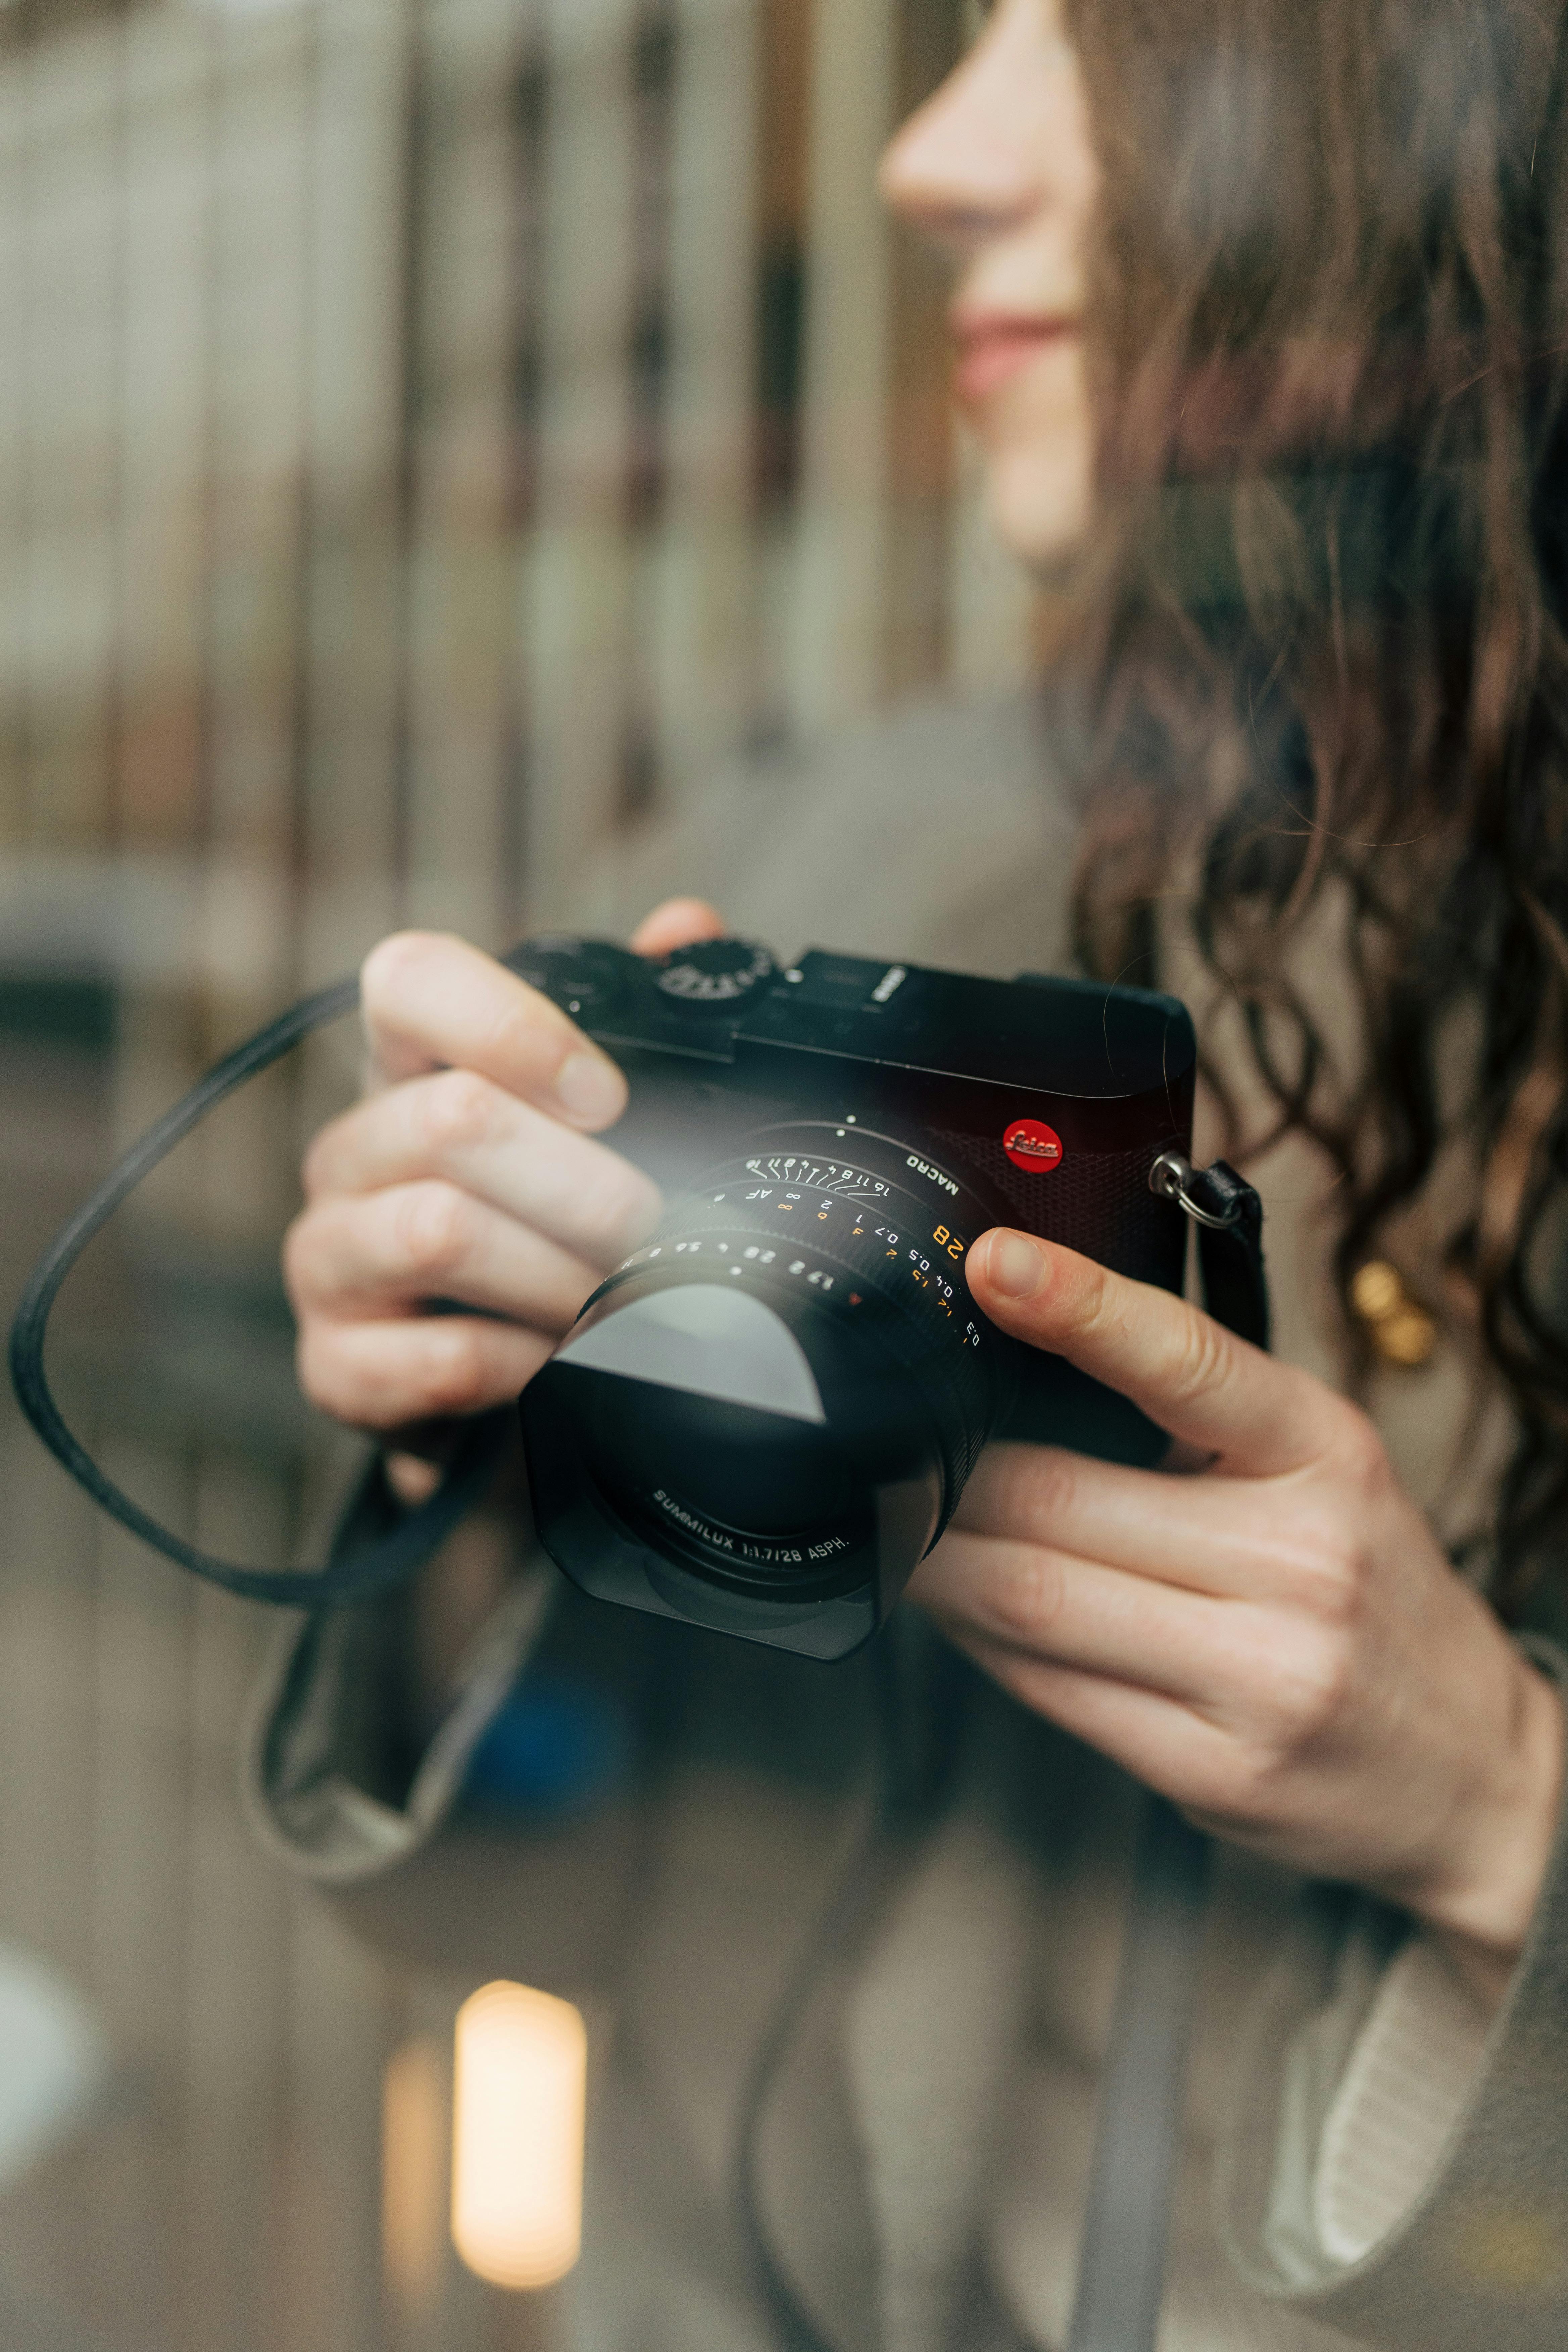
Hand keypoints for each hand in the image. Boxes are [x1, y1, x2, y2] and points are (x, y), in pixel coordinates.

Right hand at [283, 900, 725, 1440]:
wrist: (497, 1391)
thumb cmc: (542, 1232)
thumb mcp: (589, 1126)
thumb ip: (639, 1019)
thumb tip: (686, 928)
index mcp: (406, 1071)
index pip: (409, 980)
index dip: (511, 1025)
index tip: (608, 1095)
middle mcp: (352, 1152)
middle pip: (452, 1120)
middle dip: (585, 1183)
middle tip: (657, 1226)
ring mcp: (329, 1259)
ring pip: (438, 1230)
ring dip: (557, 1273)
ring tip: (622, 1299)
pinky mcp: (337, 1367)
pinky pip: (434, 1354)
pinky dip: (522, 1364)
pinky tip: (562, 1365)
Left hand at [908, 1229, 1565, 1997]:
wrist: (1474, 1767)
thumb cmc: (1369, 1595)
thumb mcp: (1317, 1475)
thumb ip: (1193, 1425)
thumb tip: (1022, 1372)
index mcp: (1324, 1453)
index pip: (1188, 1359)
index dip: (1080, 1305)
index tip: (995, 1263)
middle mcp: (1302, 1560)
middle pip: (1057, 1495)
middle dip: (952, 1471)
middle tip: (902, 1446)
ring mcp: (1262, 1673)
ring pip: (1032, 1597)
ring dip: (940, 1562)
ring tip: (907, 1531)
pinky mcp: (1215, 1770)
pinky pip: (1049, 1690)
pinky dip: (981, 1644)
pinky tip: (967, 1616)